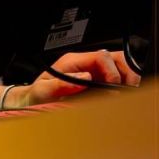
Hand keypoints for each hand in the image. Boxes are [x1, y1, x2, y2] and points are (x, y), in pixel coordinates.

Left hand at [17, 49, 140, 106]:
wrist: (32, 103)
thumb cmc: (37, 96)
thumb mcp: (43, 90)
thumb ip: (61, 83)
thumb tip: (85, 76)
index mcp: (73, 61)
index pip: (102, 56)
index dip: (112, 72)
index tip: (114, 89)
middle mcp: (85, 65)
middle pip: (116, 59)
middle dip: (127, 74)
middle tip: (127, 91)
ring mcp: (94, 73)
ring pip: (120, 68)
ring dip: (127, 81)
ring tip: (124, 96)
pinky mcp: (98, 84)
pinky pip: (117, 81)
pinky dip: (123, 89)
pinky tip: (120, 99)